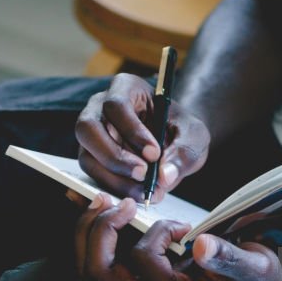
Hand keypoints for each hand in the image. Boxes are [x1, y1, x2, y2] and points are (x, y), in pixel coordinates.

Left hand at [73, 194, 280, 280]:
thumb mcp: (252, 269)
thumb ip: (228, 257)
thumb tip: (202, 244)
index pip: (143, 261)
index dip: (156, 233)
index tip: (181, 225)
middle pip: (97, 273)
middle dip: (99, 231)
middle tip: (115, 202)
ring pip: (89, 270)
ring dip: (89, 233)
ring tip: (102, 202)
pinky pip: (97, 266)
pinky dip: (92, 237)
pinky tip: (100, 212)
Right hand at [75, 73, 209, 201]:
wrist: (174, 141)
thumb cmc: (180, 129)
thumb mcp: (194, 136)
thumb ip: (184, 152)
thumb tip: (165, 176)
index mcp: (125, 87)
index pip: (116, 105)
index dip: (132, 131)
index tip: (154, 154)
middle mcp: (100, 106)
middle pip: (89, 128)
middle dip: (115, 157)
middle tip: (143, 175)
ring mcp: (92, 132)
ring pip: (87, 155)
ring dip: (114, 177)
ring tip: (143, 191)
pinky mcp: (91, 156)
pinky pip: (92, 173)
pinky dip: (113, 186)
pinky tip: (136, 193)